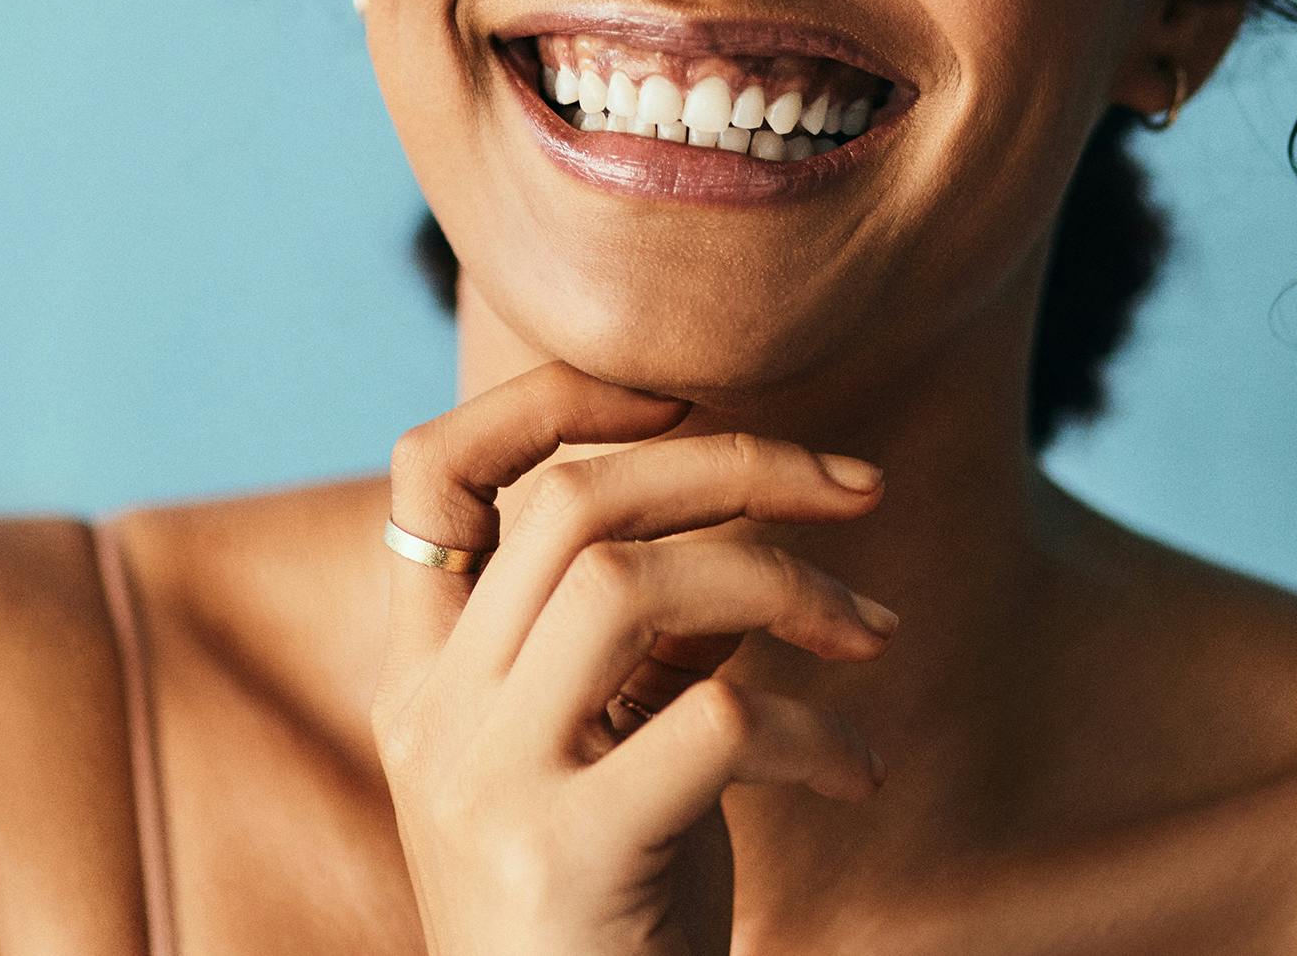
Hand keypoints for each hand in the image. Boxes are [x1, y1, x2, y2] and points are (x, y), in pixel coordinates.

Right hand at [371, 360, 896, 955]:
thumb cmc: (609, 911)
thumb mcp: (603, 745)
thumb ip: (642, 628)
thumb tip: (755, 499)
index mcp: (423, 669)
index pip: (428, 470)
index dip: (547, 399)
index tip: (678, 392)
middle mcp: (432, 710)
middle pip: (571, 503)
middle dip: (733, 464)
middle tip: (858, 486)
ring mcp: (486, 783)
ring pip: (628, 583)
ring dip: (784, 580)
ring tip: (872, 628)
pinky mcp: (566, 860)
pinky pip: (716, 724)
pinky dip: (815, 726)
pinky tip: (860, 769)